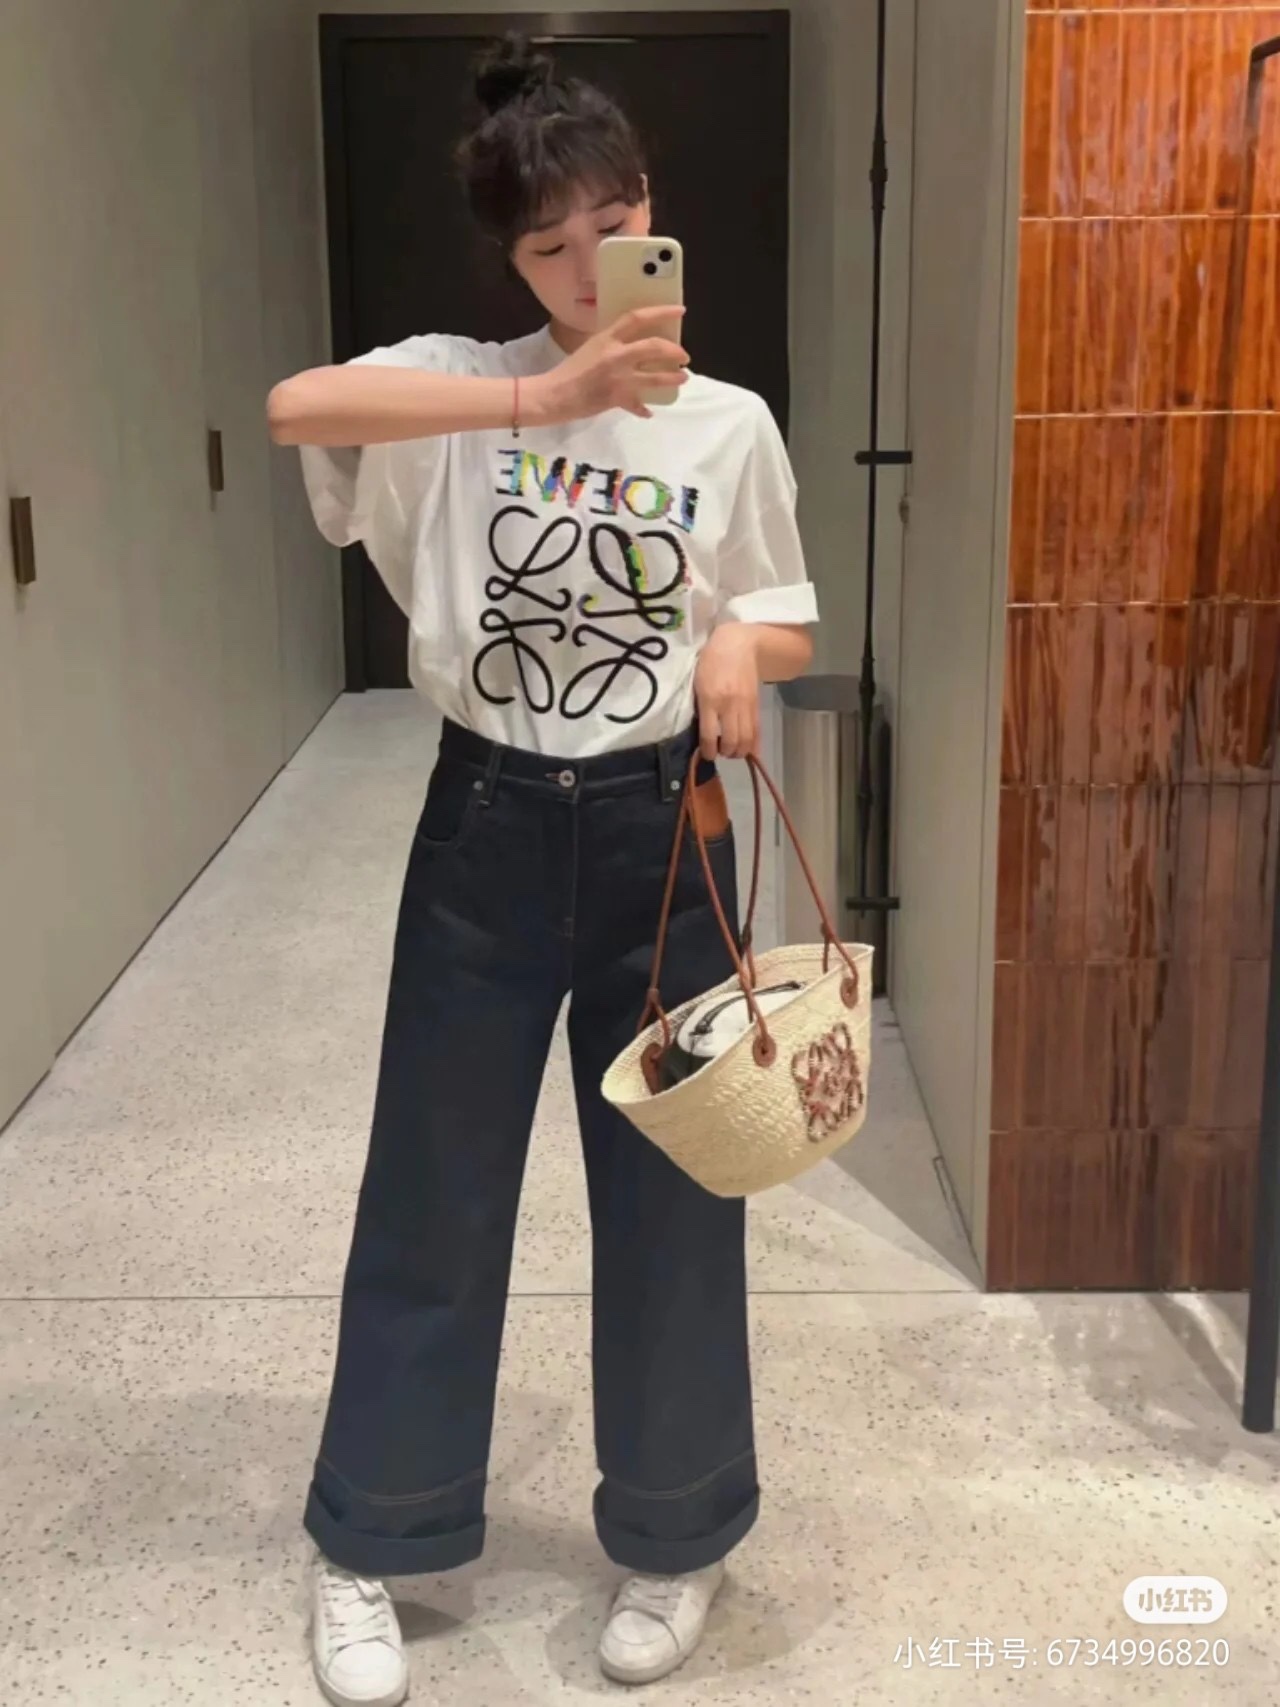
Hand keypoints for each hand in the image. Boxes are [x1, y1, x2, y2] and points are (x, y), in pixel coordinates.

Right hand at [527, 307, 688, 424]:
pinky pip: (637, 405)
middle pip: (654, 347)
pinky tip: (650, 411)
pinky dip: (644, 409)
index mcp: (607, 338)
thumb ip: (611, 344)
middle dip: (674, 350)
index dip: (661, 312)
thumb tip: (630, 344)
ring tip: (683, 378)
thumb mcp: (590, 347)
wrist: (553, 396)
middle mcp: (616, 355)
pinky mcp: (617, 399)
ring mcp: (618, 378)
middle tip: (684, 355)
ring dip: (672, 378)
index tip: (680, 311)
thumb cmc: (568, 370)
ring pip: (655, 377)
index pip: (638, 318)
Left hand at [694, 625, 761, 760]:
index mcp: (710, 699)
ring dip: (739, 752)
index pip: (709, 735)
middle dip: (725, 753)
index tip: (706, 755)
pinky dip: (754, 745)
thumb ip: (700, 706)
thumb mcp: (698, 682)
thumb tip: (702, 732)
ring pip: (746, 739)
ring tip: (732, 751)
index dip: (708, 751)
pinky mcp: (756, 704)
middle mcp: (729, 705)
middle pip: (731, 741)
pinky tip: (749, 751)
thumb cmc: (711, 661)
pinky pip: (757, 730)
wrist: (738, 644)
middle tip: (720, 752)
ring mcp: (745, 705)